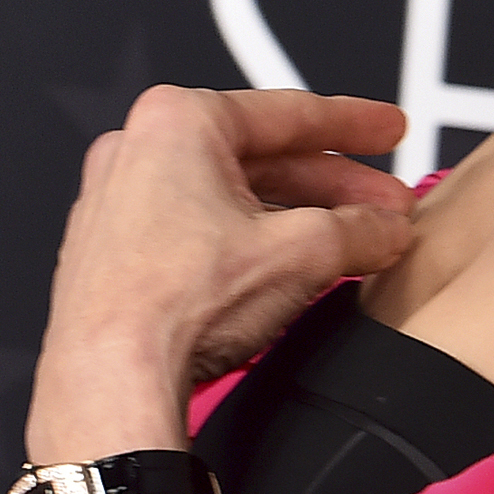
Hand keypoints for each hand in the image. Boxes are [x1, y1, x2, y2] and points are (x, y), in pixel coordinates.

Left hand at [25, 85, 414, 469]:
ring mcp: (118, 204)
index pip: (290, 113)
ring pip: (230, 198)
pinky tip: (287, 271)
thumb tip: (385, 228)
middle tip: (382, 203)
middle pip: (262, 158)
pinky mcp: (112, 256)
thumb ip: (361, 229)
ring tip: (346, 242)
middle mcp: (138, 151)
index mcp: (178, 122)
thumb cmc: (171, 305)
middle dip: (333, 184)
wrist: (109, 381)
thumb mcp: (304, 253)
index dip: (354, 124)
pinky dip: (248, 244)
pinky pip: (197, 233)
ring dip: (295, 218)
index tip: (385, 129)